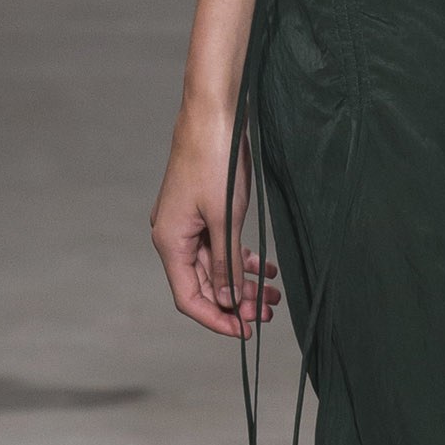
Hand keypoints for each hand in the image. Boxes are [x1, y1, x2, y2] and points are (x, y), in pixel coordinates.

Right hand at [151, 113, 280, 336]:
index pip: (190, 298)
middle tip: (269, 312)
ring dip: (243, 283)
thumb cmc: (215, 159)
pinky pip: (221, 245)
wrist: (213, 112)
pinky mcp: (203, 211)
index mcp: (170, 241)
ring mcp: (188, 223)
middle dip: (237, 302)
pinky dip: (242, 259)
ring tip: (273, 294)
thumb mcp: (226, 217)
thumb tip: (228, 301)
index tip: (246, 332)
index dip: (218, 319)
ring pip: (216, 267)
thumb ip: (226, 263)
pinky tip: (266, 268)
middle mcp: (174, 236)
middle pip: (204, 285)